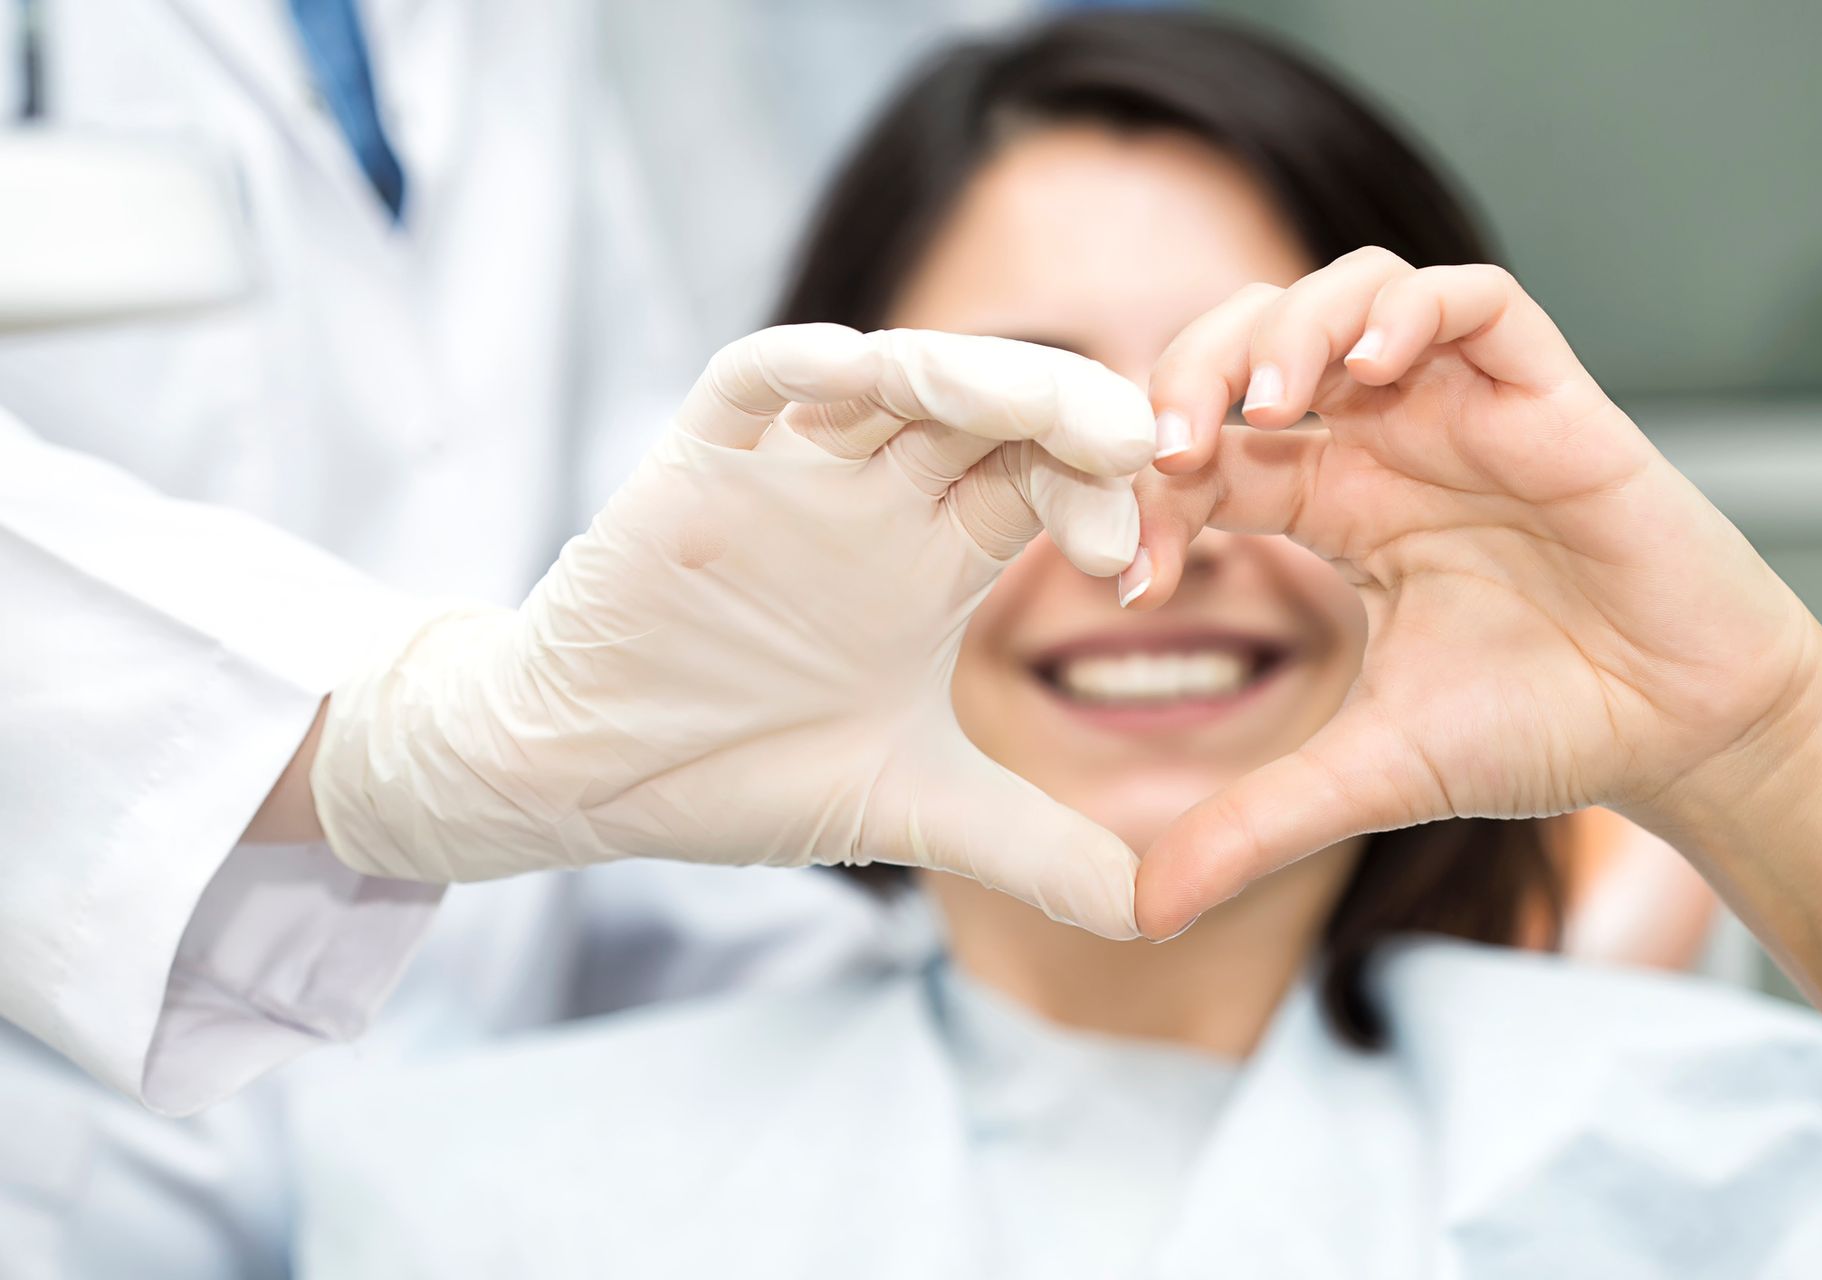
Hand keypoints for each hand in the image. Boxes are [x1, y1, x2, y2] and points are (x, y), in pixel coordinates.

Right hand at [312, 324, 1153, 938]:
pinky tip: (865, 372)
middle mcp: (876, 496)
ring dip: (970, 376)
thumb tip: (1157, 917)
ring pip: (893, 377)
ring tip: (1041, 407)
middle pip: (992, 412)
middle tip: (1137, 448)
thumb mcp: (912, 810)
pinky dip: (807, 368)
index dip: (1103, 500)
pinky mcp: (696, 462)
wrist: (588, 775)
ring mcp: (789, 470)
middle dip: (1067, 416)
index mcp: (936, 557)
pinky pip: (753, 383)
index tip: (1138, 563)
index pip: (1045, 484)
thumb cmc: (738, 771)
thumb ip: (1035, 850)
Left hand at [1129, 249, 1821, 937]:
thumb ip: (1254, 825)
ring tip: (1262, 406)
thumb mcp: (1367, 776)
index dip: (1151, 491)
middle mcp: (1387, 443)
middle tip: (1168, 447)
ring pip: (1350, 295)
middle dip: (1191, 374)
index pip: (1208, 455)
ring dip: (1288, 329)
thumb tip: (1143, 911)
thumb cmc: (1540, 729)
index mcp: (1333, 507)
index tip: (1133, 574)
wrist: (1682, 732)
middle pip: (1255, 344)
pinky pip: (1473, 299)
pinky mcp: (1548, 396)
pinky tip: (1371, 368)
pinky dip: (1410, 310)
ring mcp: (1463, 409)